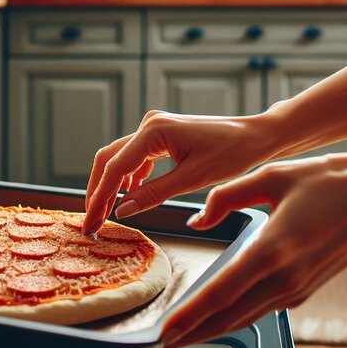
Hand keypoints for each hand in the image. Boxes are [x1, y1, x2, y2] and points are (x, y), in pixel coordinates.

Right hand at [82, 110, 280, 233]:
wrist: (255, 136)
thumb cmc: (232, 154)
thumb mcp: (192, 180)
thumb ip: (154, 194)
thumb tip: (123, 211)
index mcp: (154, 131)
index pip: (115, 168)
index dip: (99, 198)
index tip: (91, 222)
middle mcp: (149, 124)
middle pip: (109, 160)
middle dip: (98, 192)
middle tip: (92, 223)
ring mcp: (154, 127)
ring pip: (119, 159)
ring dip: (111, 186)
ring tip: (105, 214)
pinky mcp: (162, 135)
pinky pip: (135, 157)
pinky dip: (129, 178)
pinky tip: (130, 197)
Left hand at [161, 151, 346, 347]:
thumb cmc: (331, 180)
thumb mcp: (273, 175)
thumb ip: (228, 196)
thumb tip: (199, 219)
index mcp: (273, 250)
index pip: (220, 294)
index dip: (188, 317)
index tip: (163, 331)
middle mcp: (286, 278)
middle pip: (229, 317)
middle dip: (193, 333)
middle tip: (163, 343)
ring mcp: (299, 288)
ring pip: (246, 318)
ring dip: (214, 329)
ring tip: (185, 334)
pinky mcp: (307, 289)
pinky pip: (263, 309)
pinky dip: (237, 317)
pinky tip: (221, 314)